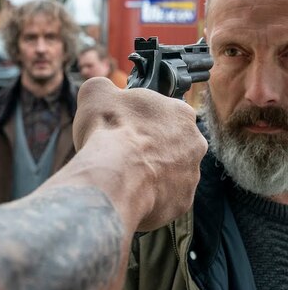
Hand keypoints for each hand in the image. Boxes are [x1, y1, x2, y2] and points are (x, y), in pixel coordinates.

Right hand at [72, 77, 206, 230]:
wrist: (112, 179)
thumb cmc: (108, 134)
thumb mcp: (96, 94)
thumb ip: (103, 86)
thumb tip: (101, 89)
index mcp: (180, 113)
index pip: (163, 113)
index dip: (140, 121)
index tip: (125, 128)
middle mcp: (194, 144)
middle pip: (170, 145)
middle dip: (150, 148)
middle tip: (125, 153)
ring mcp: (190, 176)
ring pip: (169, 173)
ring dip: (151, 173)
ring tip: (125, 176)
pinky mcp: (182, 204)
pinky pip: (165, 198)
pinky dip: (150, 196)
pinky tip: (131, 193)